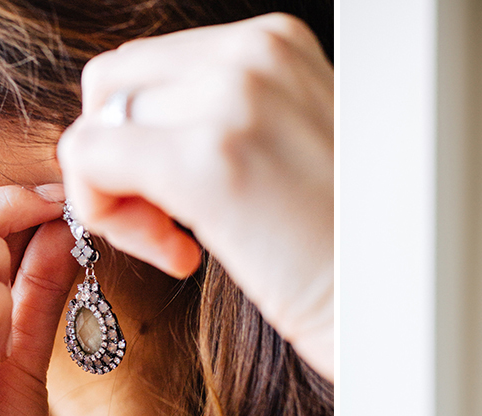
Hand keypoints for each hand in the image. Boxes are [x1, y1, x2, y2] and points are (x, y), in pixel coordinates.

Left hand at [57, 13, 333, 380]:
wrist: (391, 307)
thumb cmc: (341, 248)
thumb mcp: (290, 147)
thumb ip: (225, 117)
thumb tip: (136, 129)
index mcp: (277, 42)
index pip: (154, 66)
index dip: (150, 137)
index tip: (191, 201)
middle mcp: (256, 53)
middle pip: (115, 83)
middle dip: (121, 157)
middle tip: (170, 223)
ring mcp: (234, 99)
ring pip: (97, 120)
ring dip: (117, 192)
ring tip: (178, 242)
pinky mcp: (209, 162)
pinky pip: (90, 158)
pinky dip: (104, 212)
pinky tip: (175, 255)